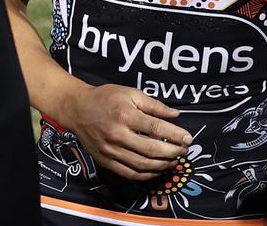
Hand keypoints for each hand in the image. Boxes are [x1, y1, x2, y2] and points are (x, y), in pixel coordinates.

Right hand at [63, 84, 191, 180]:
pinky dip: (147, 174)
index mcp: (125, 115)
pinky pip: (130, 174)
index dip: (175, 135)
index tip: (188, 138)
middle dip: (173, 152)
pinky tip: (157, 169)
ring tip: (174, 160)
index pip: (156, 128)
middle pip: (151, 150)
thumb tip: (175, 115)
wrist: (78, 109)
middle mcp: (118, 135)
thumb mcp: (131, 93)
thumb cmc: (106, 98)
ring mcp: (111, 151)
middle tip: (184, 150)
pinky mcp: (106, 161)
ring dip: (163, 165)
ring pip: (142, 165)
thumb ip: (154, 105)